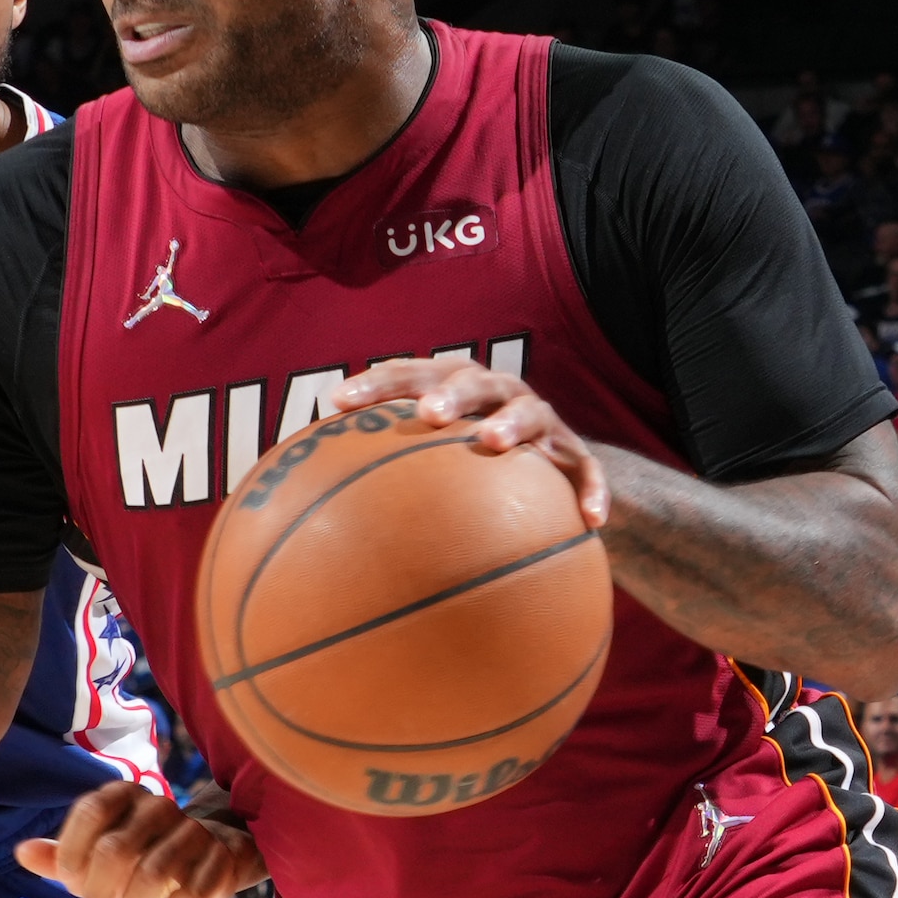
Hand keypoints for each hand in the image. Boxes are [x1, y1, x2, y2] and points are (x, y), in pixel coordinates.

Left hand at [21, 784, 263, 897]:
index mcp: (125, 794)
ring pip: (156, 870)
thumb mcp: (96, 854)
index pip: (90, 810)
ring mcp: (194, 831)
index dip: (72, 851)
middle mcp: (159, 806)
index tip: (71, 878)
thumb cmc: (141, 854)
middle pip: (116, 848)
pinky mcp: (222, 858)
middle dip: (99, 886)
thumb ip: (60, 856)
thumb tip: (21, 853)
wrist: (211, 850)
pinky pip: (195, 890)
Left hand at [330, 354, 610, 528]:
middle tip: (426, 415)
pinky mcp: (577, 459)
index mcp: (455, 390)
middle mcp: (498, 396)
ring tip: (492, 442)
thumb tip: (305, 514)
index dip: (374, 384)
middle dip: (448, 393)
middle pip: (471, 381)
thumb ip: (382, 476)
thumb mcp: (432, 468)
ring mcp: (541, 423)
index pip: (408, 376)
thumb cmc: (474, 472)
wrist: (557, 479)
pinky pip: (588, 474)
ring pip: (530, 415)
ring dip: (511, 424)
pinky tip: (590, 521)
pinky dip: (591, 492)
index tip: (335, 403)